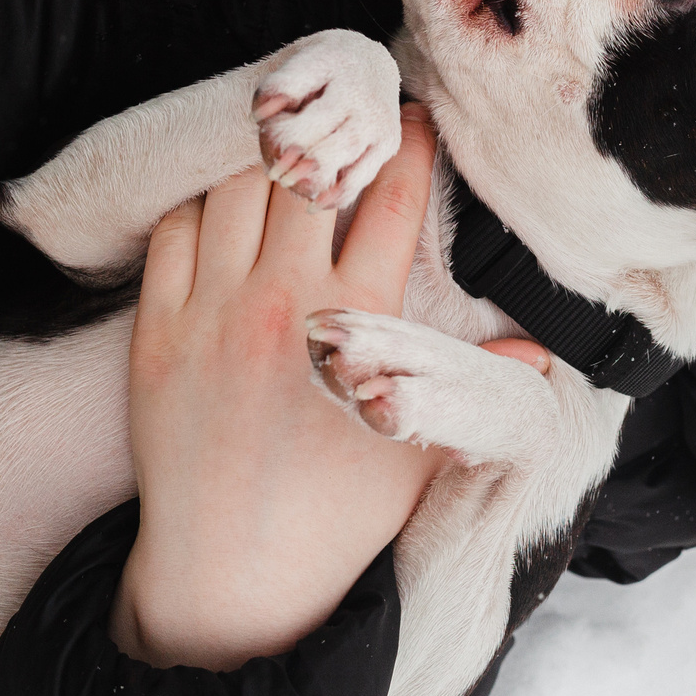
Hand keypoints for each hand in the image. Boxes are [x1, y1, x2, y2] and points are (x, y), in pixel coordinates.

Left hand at [110, 105, 548, 669]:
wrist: (232, 578)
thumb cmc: (337, 516)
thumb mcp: (421, 449)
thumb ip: (475, 386)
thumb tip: (541, 349)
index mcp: (355, 326)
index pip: (390, 200)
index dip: (408, 147)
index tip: (413, 120)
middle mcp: (280, 305)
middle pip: (308, 172)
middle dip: (334, 131)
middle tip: (345, 116)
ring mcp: (208, 314)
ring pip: (233, 186)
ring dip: (264, 162)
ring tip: (285, 154)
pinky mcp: (154, 332)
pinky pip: (170, 229)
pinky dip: (198, 204)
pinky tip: (221, 207)